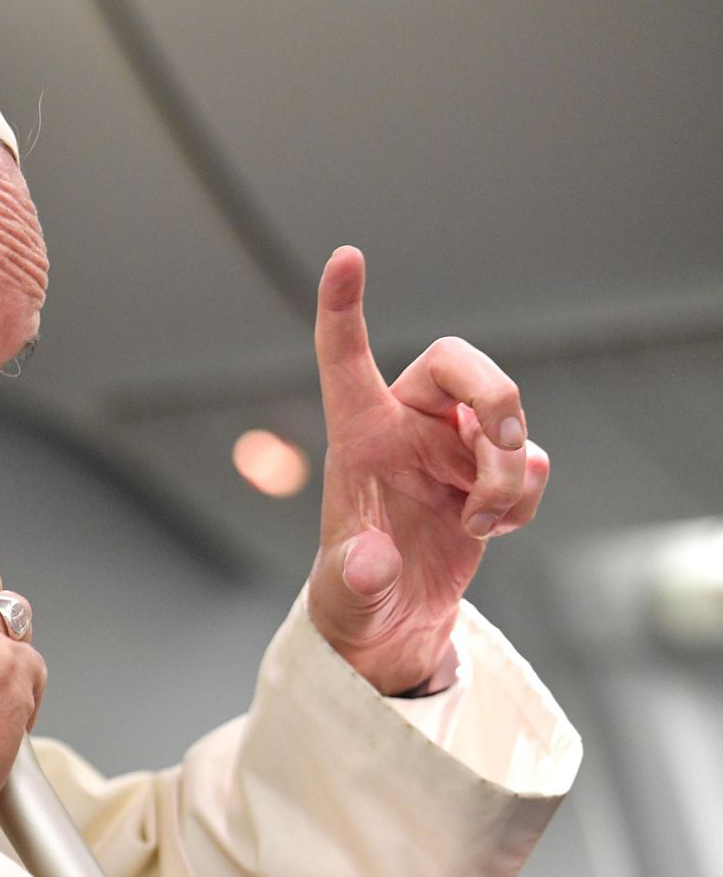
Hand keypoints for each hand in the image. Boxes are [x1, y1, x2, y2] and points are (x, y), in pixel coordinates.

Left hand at [306, 247, 549, 694]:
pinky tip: (491, 526)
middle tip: (504, 441)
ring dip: (511, 471)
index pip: (344, 357)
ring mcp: (452, 445)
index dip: (343, 306)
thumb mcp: (344, 594)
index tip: (345, 256)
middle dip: (495, 394)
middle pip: (459, 361)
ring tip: (479, 521)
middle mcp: (406, 425)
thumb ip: (354, 576)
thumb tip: (372, 560)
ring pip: (508, 415)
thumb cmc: (353, 592)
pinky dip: (525, 497)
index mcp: (357, 434)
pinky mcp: (490, 470)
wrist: (392, 621)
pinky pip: (533, 461)